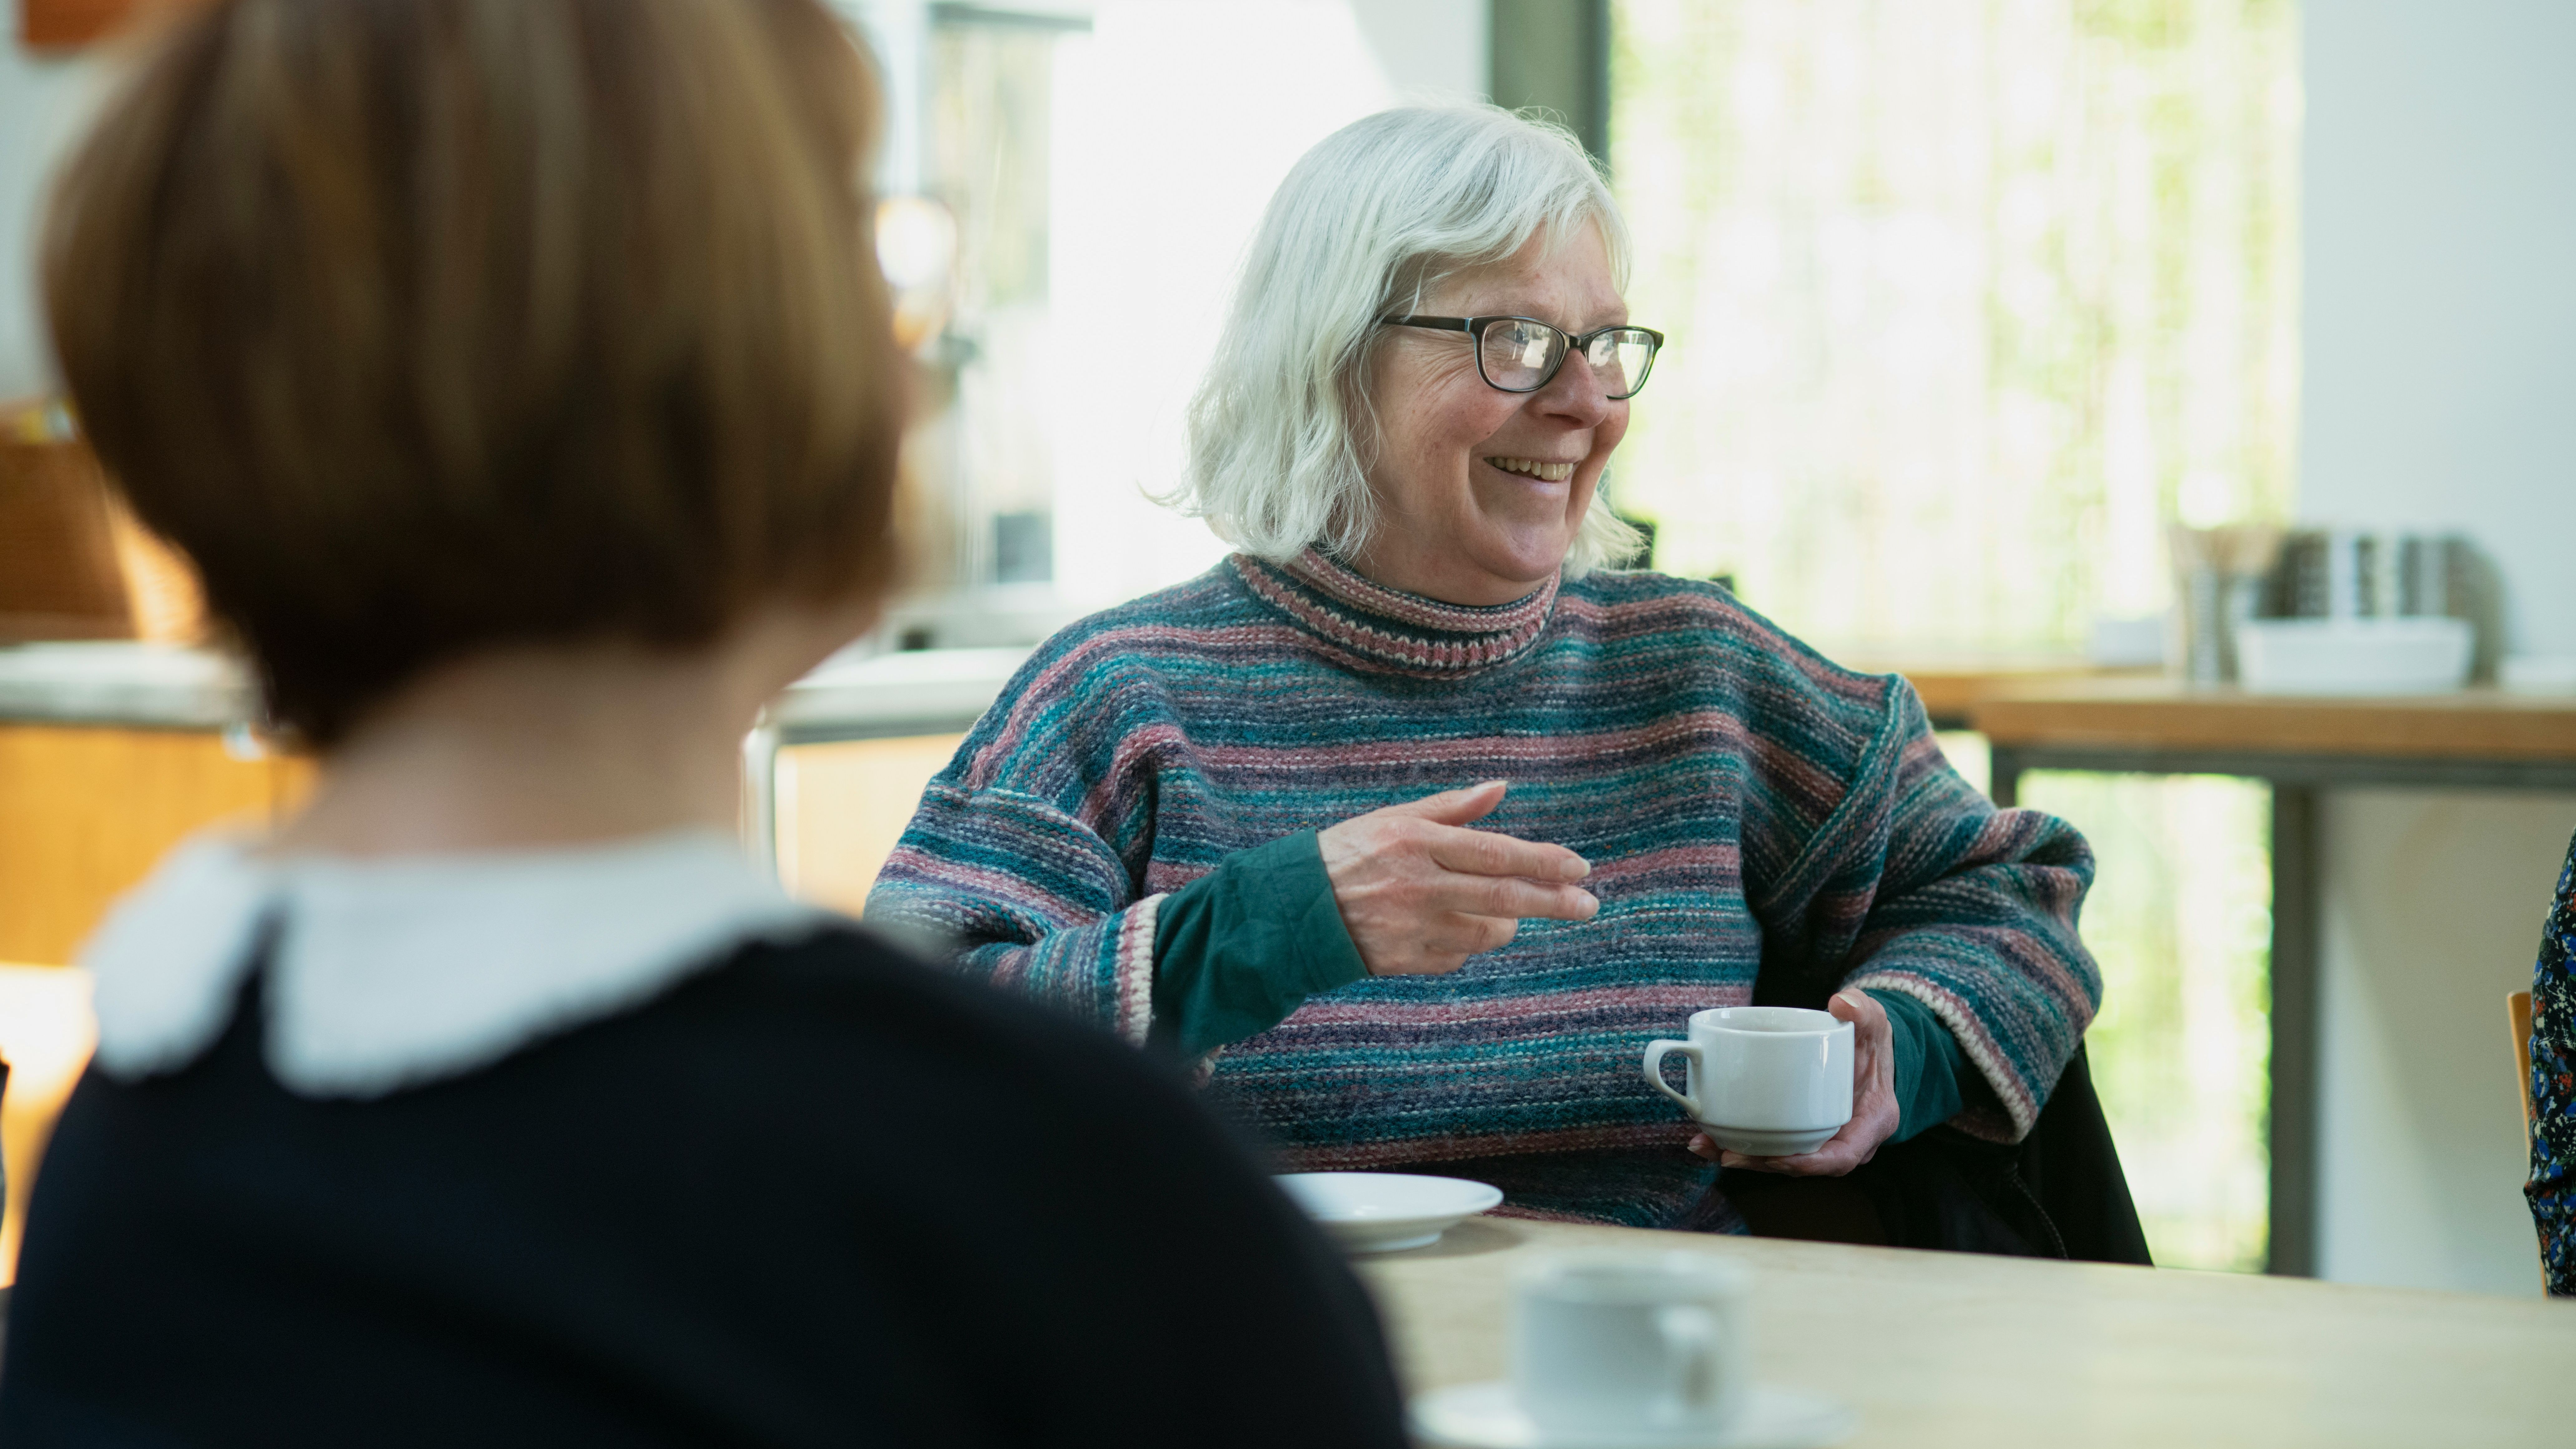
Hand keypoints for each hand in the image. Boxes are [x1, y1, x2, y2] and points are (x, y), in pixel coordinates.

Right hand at [1317, 780, 1596, 976]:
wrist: (1294, 910)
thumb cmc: (1349, 854)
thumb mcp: (1394, 819)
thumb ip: (1451, 808)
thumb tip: (1500, 789)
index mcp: (1417, 843)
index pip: (1496, 852)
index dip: (1543, 861)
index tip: (1580, 867)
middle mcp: (1419, 885)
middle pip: (1504, 896)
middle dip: (1554, 902)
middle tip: (1589, 904)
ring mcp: (1413, 928)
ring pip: (1487, 933)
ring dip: (1507, 923)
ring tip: (1504, 912)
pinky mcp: (1406, 961)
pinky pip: (1457, 957)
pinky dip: (1465, 944)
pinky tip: (1448, 928)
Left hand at [1689, 988, 1898, 1176]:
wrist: (1865, 1047)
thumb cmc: (1870, 1037)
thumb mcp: (1872, 1021)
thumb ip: (1863, 1010)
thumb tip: (1842, 1004)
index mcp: (1871, 1122)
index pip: (1843, 1157)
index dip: (1811, 1164)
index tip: (1778, 1159)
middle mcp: (1847, 1139)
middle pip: (1805, 1164)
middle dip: (1765, 1164)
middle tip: (1727, 1155)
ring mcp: (1823, 1138)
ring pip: (1784, 1157)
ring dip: (1745, 1156)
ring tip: (1705, 1146)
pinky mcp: (1801, 1129)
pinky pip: (1774, 1142)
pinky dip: (1743, 1141)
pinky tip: (1708, 1135)